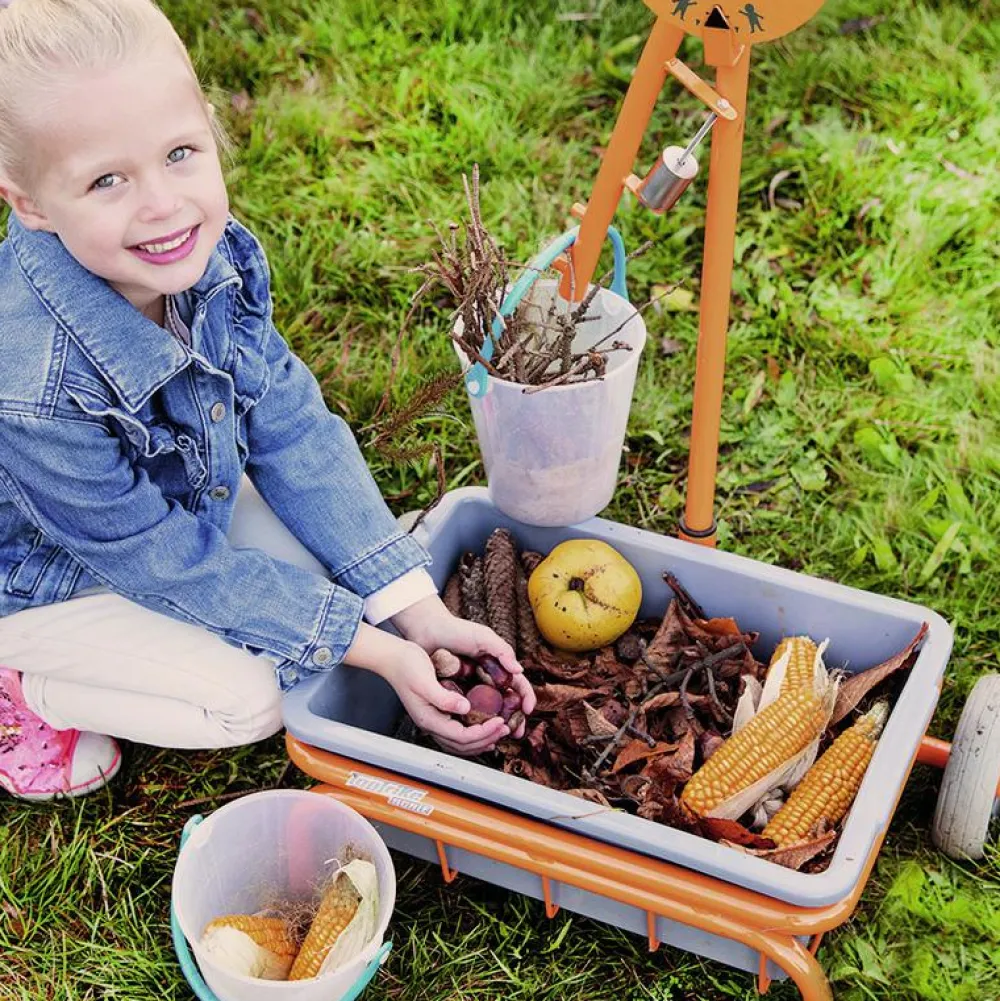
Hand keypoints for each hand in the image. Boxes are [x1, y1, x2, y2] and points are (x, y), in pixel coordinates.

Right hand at [381, 640, 511, 755]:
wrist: (392, 658)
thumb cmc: (406, 666)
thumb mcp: (425, 681)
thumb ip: (444, 698)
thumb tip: (465, 708)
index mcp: (429, 719)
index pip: (462, 736)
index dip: (484, 732)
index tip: (500, 721)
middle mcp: (431, 723)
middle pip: (462, 744)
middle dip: (486, 739)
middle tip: (505, 728)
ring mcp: (433, 720)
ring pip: (459, 742)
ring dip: (481, 740)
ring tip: (497, 732)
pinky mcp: (436, 713)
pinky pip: (456, 732)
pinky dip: (472, 734)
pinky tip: (482, 726)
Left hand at [391, 595, 536, 737]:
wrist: (426, 630)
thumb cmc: (456, 630)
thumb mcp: (483, 637)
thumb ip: (502, 651)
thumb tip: (519, 670)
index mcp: (498, 666)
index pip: (518, 685)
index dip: (526, 698)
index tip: (528, 710)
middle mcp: (487, 680)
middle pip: (506, 704)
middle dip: (513, 719)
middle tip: (515, 732)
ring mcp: (471, 688)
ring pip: (487, 712)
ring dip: (494, 725)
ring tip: (497, 736)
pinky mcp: (455, 694)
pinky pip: (466, 712)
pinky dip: (472, 722)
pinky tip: (475, 731)